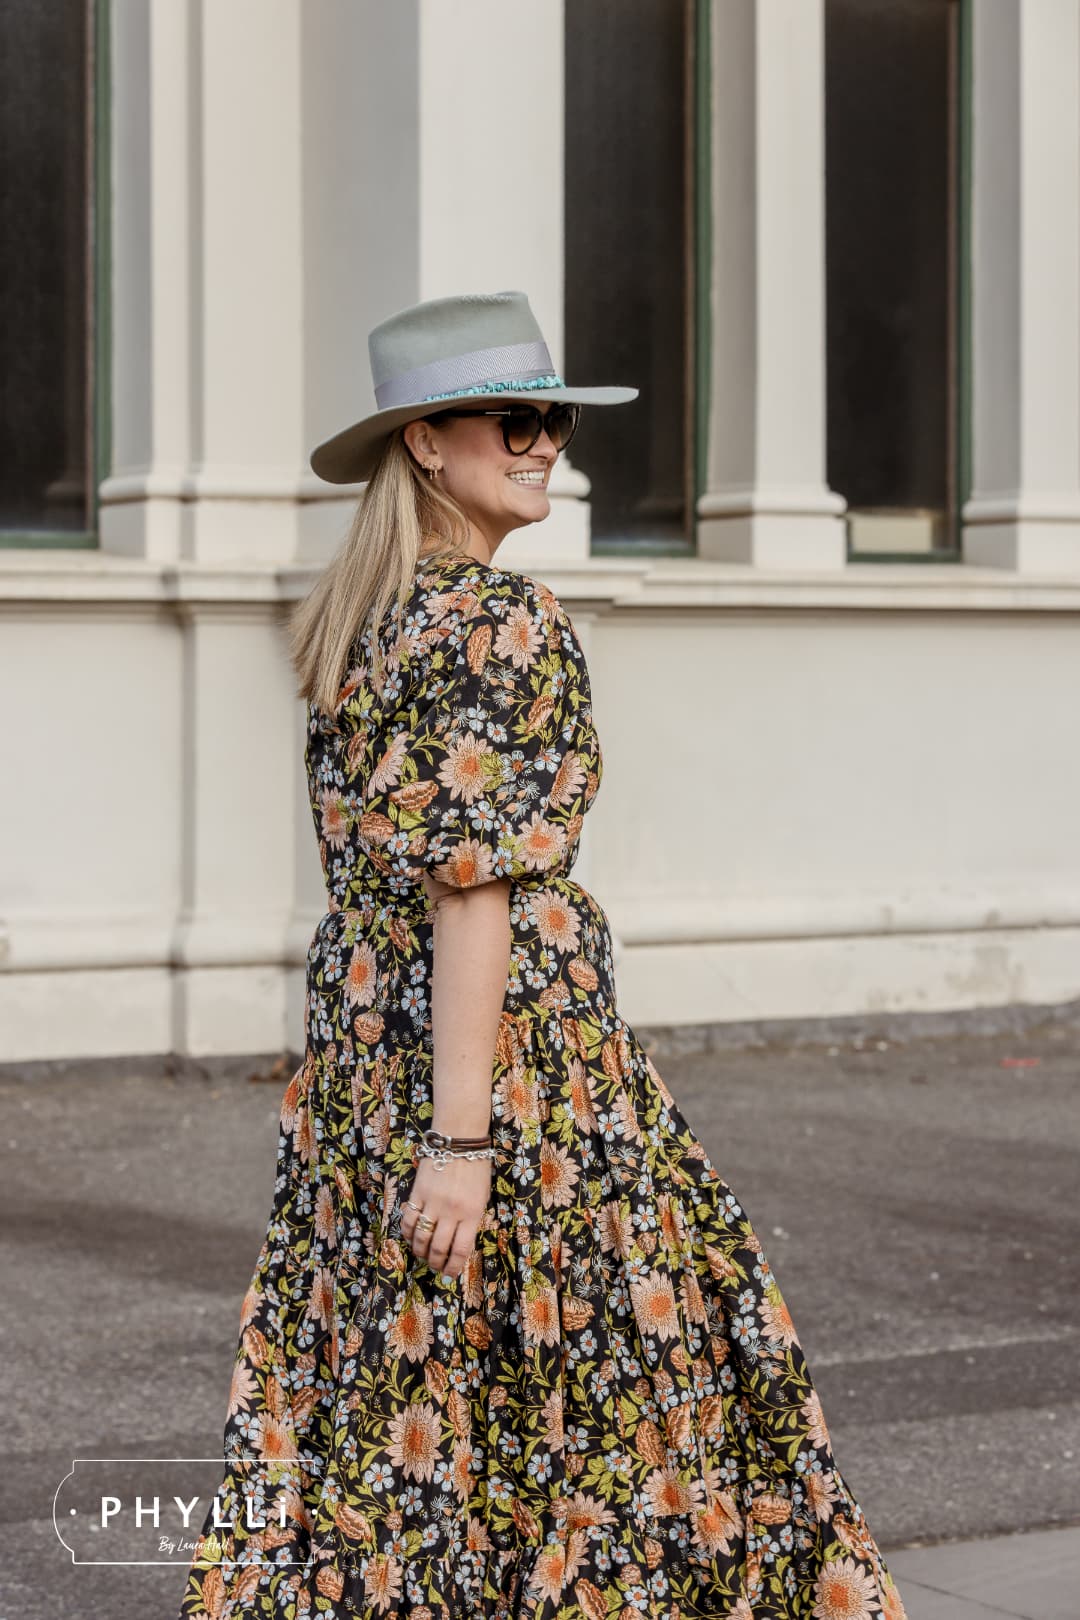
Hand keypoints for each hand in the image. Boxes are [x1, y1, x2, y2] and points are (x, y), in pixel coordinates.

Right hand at [400, 1152, 492, 1278]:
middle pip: (438, 1247)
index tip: (449, 1274)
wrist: (459, 1140)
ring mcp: (433, 1202)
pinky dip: (408, 1232)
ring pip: (421, 1237)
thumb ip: (471, 1220)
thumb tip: (458, 1243)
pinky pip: (409, 1219)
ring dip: (419, 1251)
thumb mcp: (482, 1197)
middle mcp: (452, 1211)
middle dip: (435, 1262)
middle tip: (434, 1266)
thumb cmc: (476, 1169)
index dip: (452, 1267)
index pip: (460, 1250)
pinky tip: (411, 1237)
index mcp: (472, 1213)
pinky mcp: (418, 1193)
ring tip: (422, 1254)